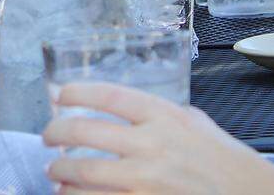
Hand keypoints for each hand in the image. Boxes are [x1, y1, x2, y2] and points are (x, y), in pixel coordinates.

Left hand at [41, 82, 273, 194]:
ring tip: (54, 173)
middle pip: (84, 132)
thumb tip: (124, 107)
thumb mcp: (196, 122)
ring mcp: (145, 180)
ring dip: (60, 173)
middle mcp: (151, 145)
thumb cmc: (225, 162)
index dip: (76, 92)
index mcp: (164, 116)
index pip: (107, 96)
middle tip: (48, 137)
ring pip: (83, 173)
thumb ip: (162, 113)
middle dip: (56, 134)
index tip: (59, 95)